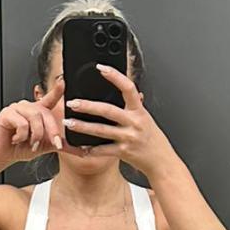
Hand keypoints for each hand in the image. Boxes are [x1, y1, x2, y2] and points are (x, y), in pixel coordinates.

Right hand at [0, 78, 65, 168]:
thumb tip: (84, 151)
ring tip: (31, 143)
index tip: (63, 81)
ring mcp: (17, 108)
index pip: (50, 98)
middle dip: (52, 131)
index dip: (57, 89)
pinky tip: (16, 139)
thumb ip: (64, 146)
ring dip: (36, 135)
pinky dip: (21, 136)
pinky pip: (21, 123)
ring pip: (35, 117)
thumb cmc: (22, 147)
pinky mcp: (6, 113)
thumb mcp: (47, 146)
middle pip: (46, 113)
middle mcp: (28, 106)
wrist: (3, 155)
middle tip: (55, 144)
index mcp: (38, 111)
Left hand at [63, 65, 177, 179]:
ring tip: (68, 122)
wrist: (161, 161)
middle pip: (107, 110)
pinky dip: (90, 149)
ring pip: (101, 130)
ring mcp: (128, 138)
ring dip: (82, 126)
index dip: (115, 76)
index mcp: (139, 111)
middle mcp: (134, 123)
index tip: (101, 68)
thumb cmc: (154, 140)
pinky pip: (103, 150)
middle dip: (87, 106)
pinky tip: (80, 146)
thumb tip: (130, 90)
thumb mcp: (147, 118)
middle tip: (72, 102)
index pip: (128, 88)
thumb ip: (136, 106)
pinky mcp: (123, 152)